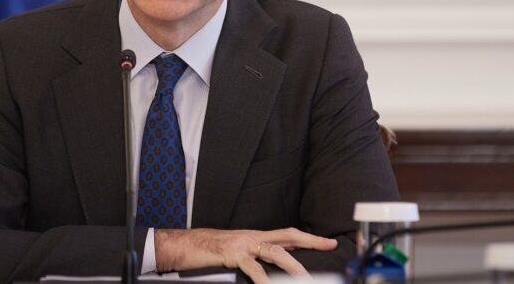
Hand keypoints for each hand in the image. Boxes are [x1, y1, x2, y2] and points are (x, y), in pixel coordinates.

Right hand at [154, 227, 337, 283]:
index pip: (287, 235)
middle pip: (287, 237)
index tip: (328, 242)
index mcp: (255, 236)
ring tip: (305, 278)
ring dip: (293, 266)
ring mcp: (243, 244)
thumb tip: (271, 270)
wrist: (185, 246)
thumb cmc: (209, 251)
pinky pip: (253, 268)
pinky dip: (265, 279)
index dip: (309, 238)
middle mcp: (252, 236)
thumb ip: (255, 258)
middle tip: (328, 246)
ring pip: (275, 252)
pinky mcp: (232, 254)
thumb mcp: (237, 253)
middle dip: (310, 242)